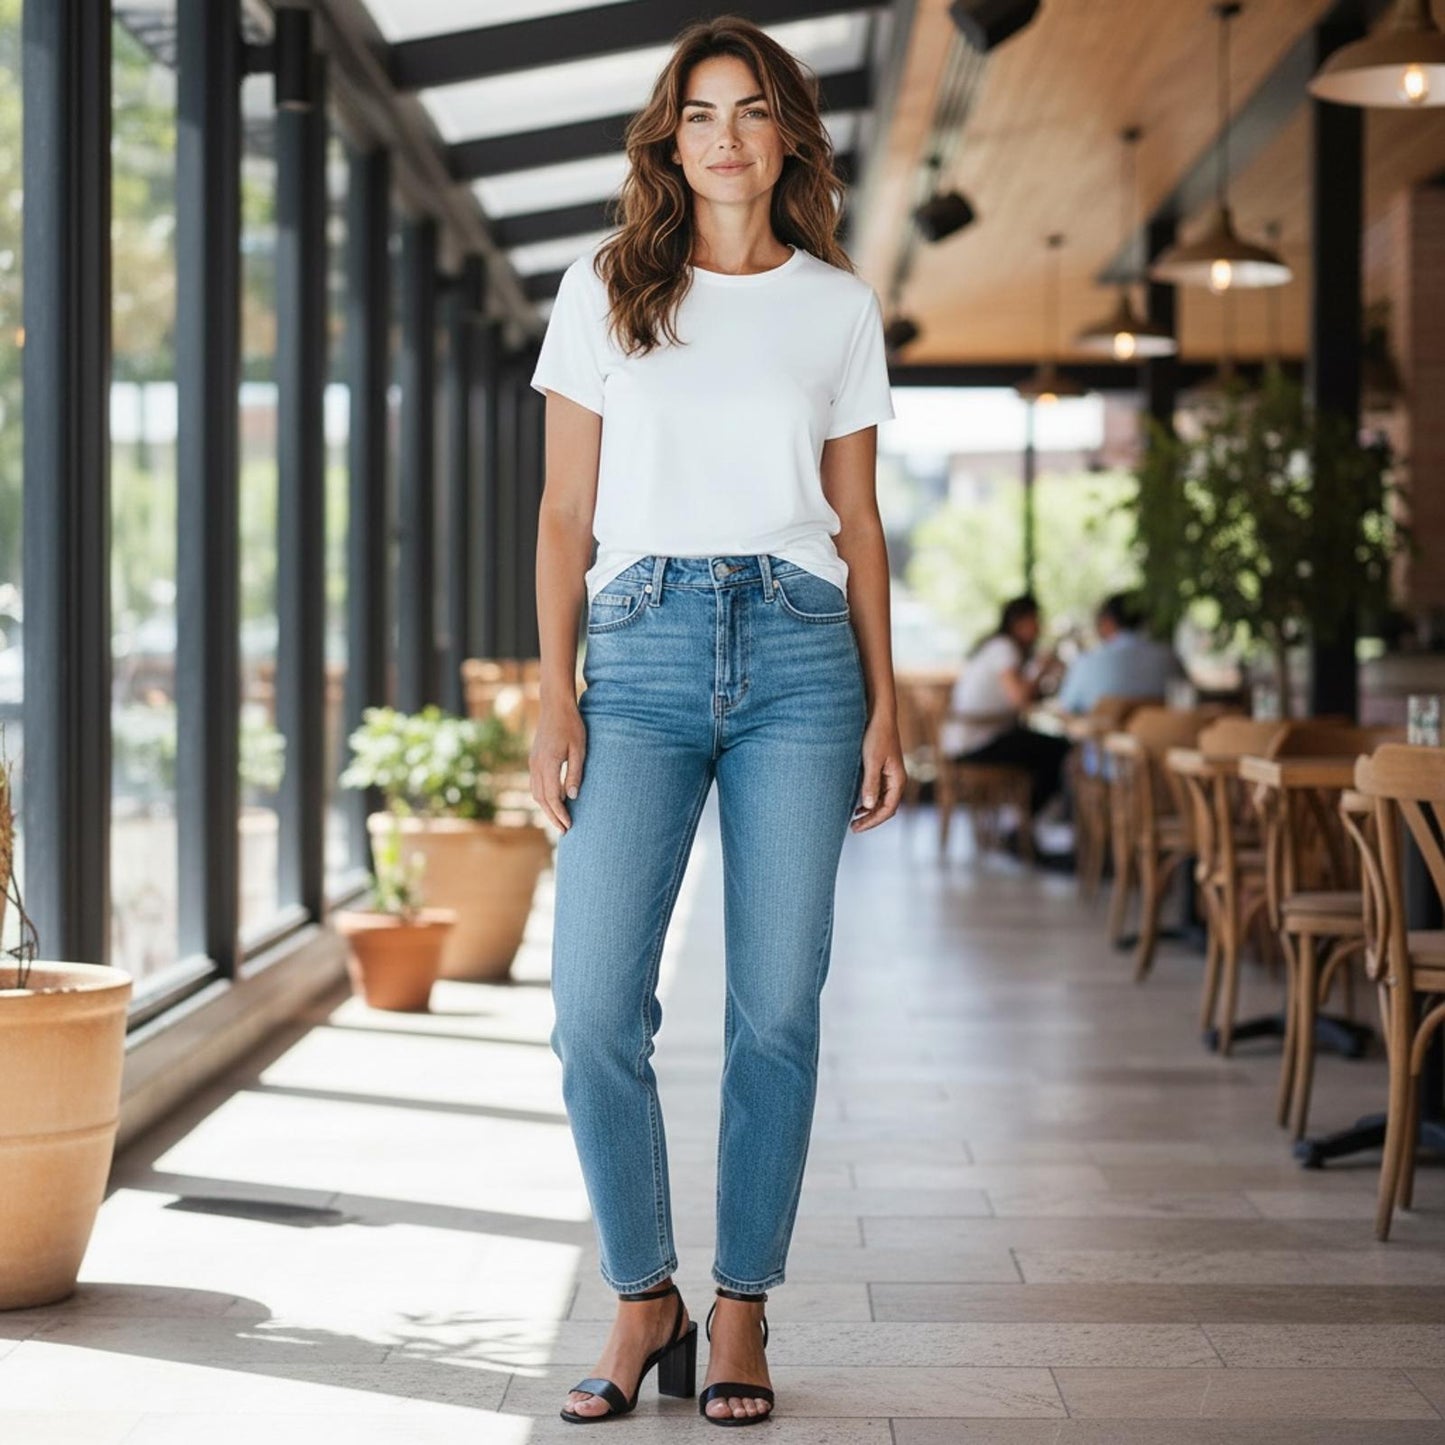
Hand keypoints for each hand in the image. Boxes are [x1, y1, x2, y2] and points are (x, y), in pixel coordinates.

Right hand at [530, 699, 586, 832]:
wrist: (554, 706)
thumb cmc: (571, 725)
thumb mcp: (579, 749)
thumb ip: (575, 773)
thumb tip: (572, 796)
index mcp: (548, 764)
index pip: (552, 797)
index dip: (560, 814)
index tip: (569, 825)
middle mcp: (536, 766)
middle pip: (542, 799)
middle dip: (553, 816)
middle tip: (564, 830)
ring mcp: (533, 762)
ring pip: (536, 793)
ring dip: (546, 808)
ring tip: (559, 819)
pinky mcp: (534, 759)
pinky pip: (535, 784)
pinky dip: (543, 797)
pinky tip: (554, 801)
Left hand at [850, 714, 904, 832]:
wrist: (879, 714)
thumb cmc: (876, 735)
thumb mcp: (871, 760)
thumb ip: (870, 783)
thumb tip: (869, 806)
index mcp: (897, 780)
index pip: (888, 809)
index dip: (872, 821)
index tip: (856, 827)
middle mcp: (896, 779)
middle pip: (886, 808)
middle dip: (871, 819)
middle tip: (853, 827)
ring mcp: (890, 775)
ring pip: (882, 800)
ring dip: (870, 811)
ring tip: (854, 818)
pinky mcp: (883, 769)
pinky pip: (878, 791)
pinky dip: (869, 800)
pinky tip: (857, 803)